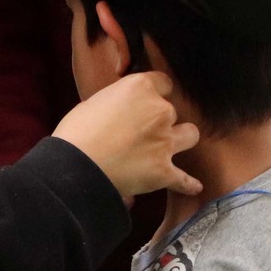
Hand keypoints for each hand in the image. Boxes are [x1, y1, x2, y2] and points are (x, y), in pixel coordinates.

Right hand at [53, 72, 201, 198]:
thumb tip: (122, 110)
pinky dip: (187, 184)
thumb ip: (118, 102)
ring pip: (190, 135)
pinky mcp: (164, 171)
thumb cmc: (76, 132)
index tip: (148, 102)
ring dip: (180, 140)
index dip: (156, 93)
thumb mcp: (95, 102)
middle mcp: (159, 111)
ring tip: (168, 147)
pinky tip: (194, 187)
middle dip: (160, 120)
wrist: (76, 167)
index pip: (163, 83)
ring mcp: (165, 142)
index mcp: (140, 87)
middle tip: (142, 131)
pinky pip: (184, 179)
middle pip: (172, 111)